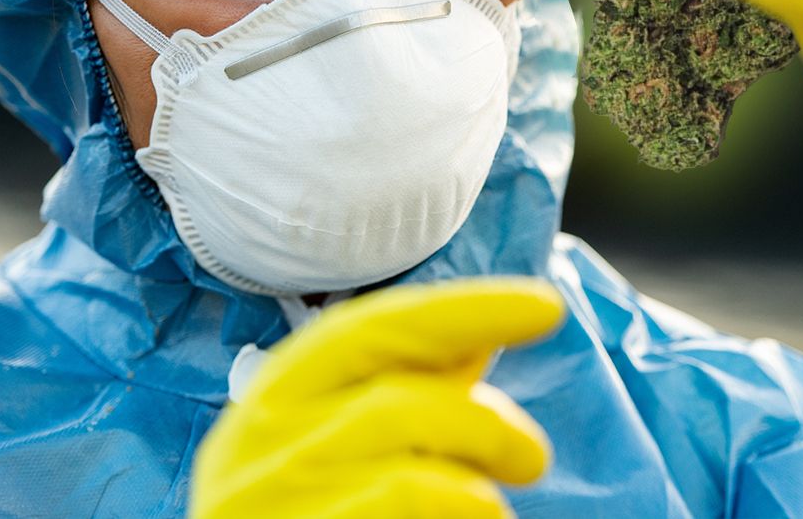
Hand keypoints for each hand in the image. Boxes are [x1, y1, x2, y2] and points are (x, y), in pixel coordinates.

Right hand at [189, 277, 564, 518]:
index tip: (544, 305)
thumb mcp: (337, 437)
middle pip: (398, 403)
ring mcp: (269, 508)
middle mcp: (259, 446)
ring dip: (477, 491)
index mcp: (273, 394)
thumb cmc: (304, 509)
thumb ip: (404, 386)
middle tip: (531, 457)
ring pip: (410, 477)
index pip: (372, 326)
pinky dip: (461, 514)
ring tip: (493, 509)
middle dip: (486, 421)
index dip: (463, 308)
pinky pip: (400, 516)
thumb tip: (479, 334)